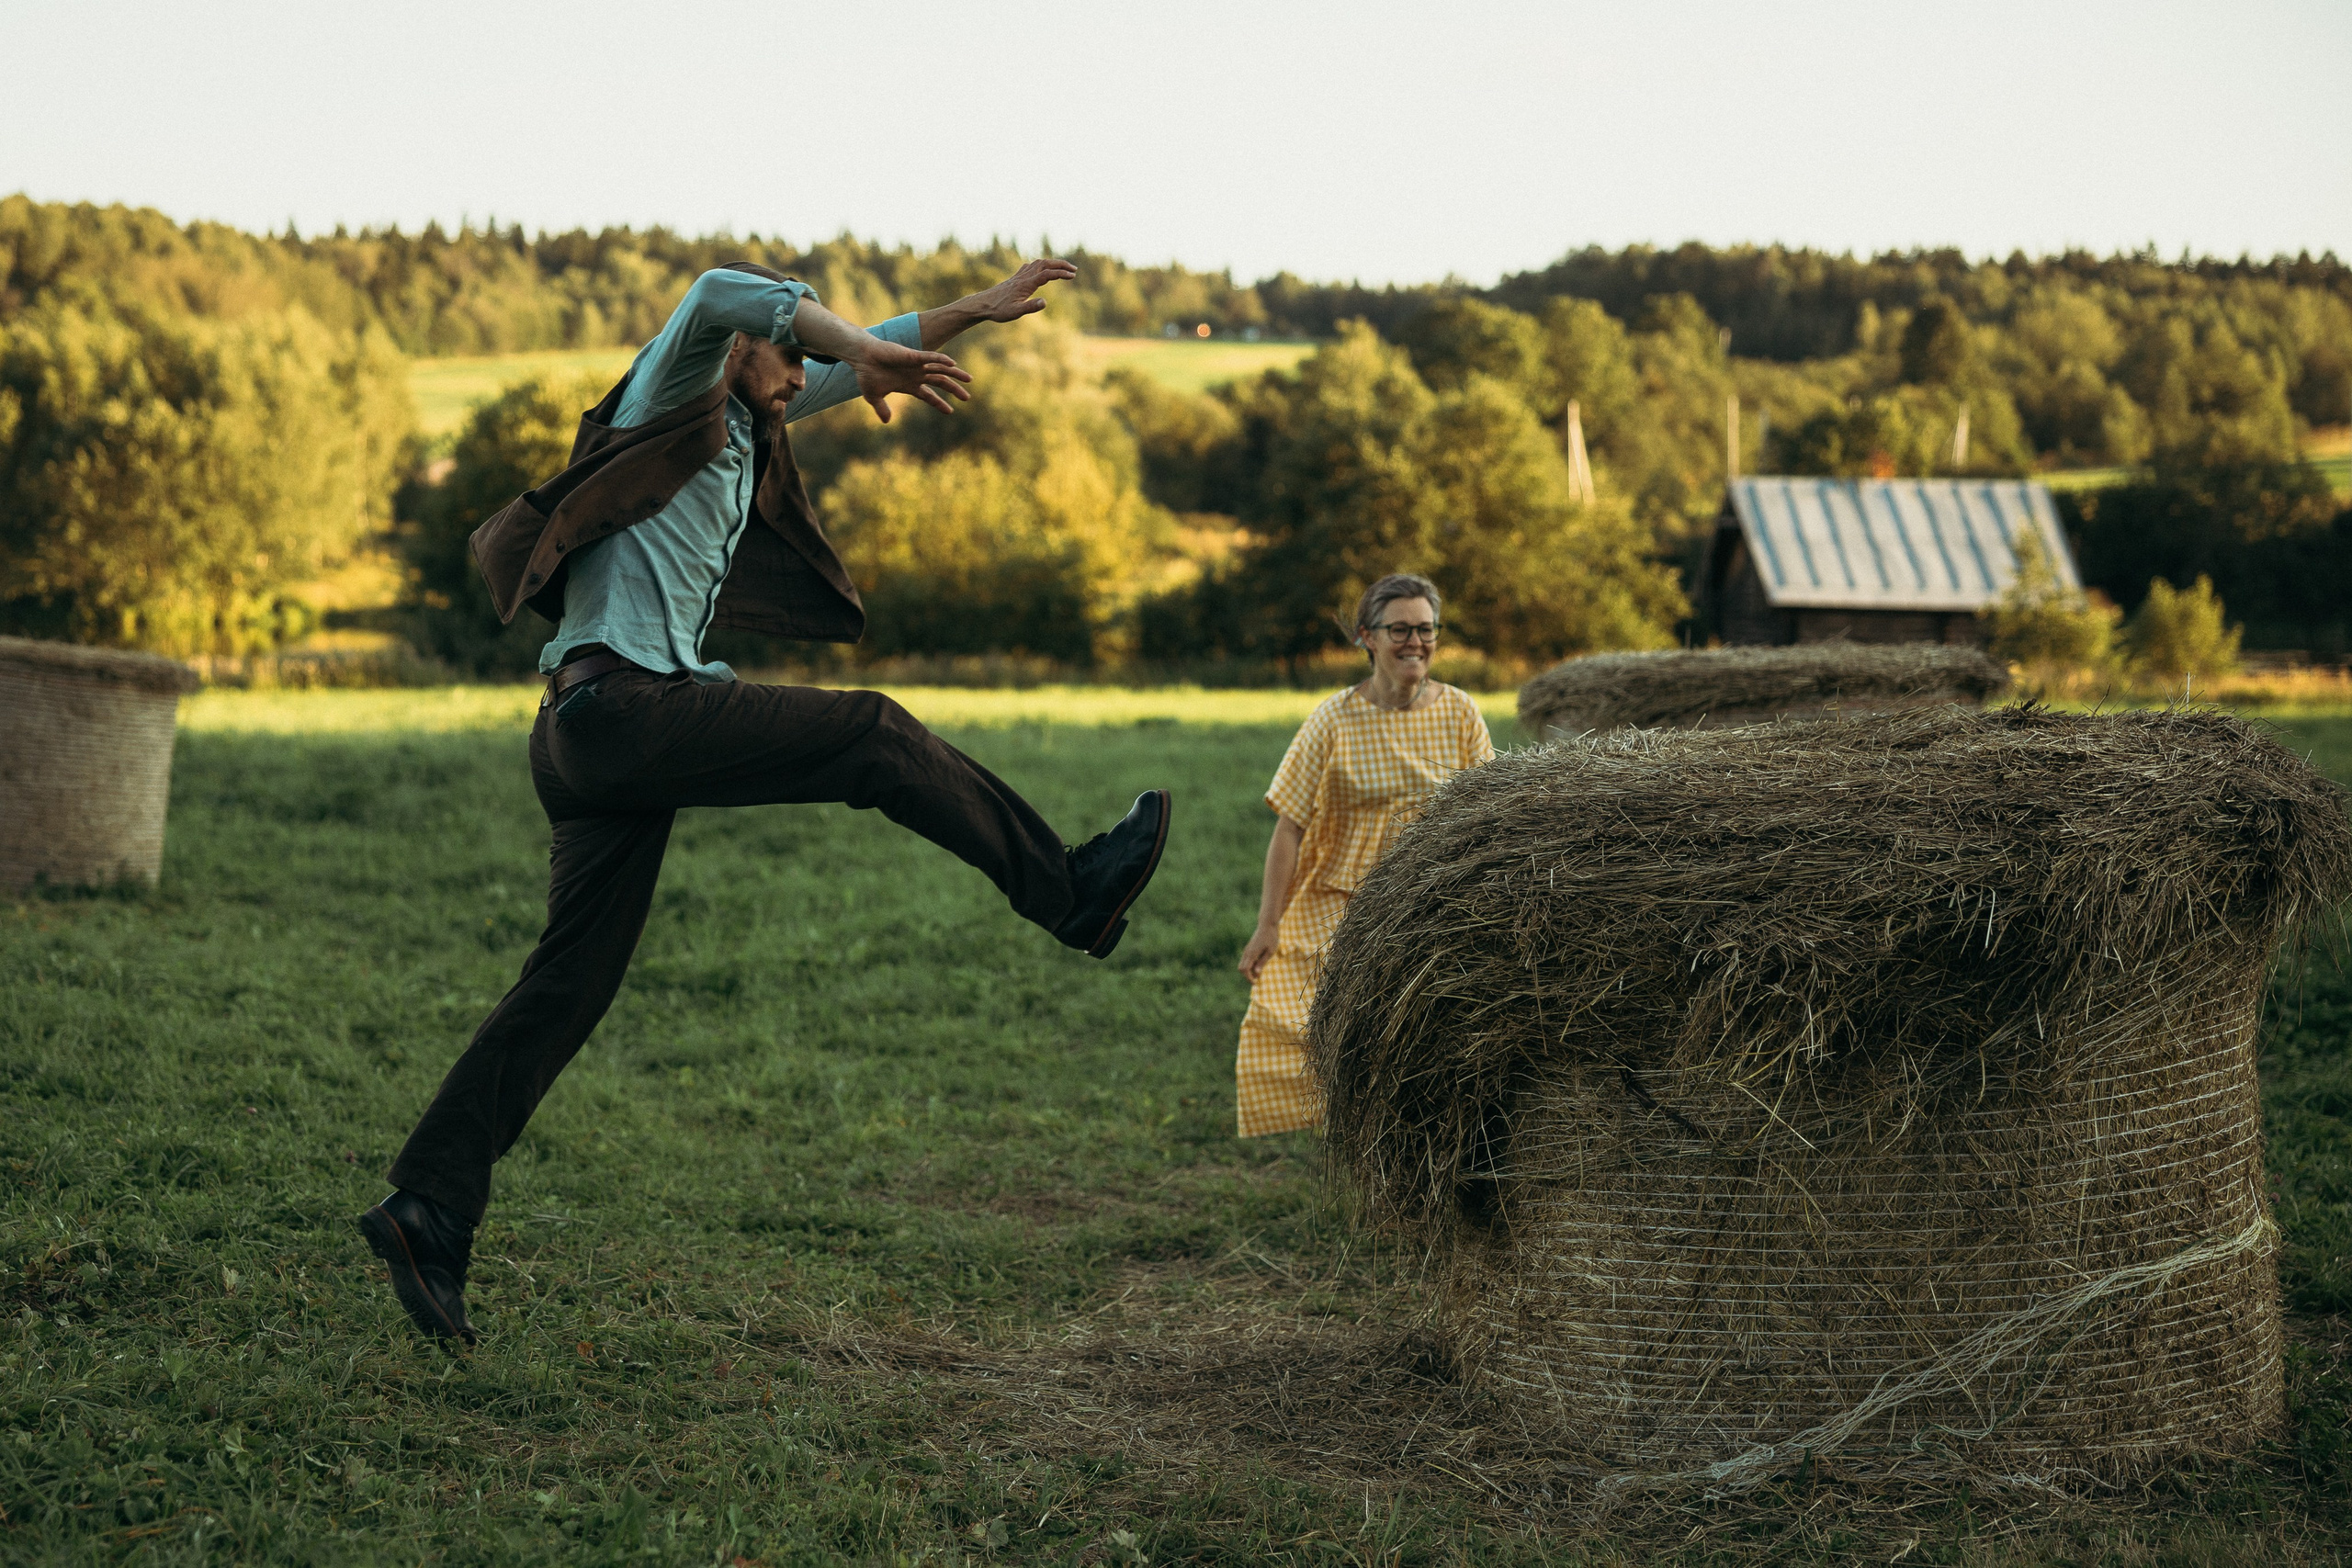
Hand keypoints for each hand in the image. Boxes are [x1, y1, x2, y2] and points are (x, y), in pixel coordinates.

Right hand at [850, 337, 973, 421]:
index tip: (950, 411)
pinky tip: (952, 363)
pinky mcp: (912, 356)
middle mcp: (916, 375)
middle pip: (940, 382)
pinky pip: (930, 358)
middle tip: (967, 398)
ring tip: (970, 380)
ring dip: (955, 374)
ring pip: (940, 369)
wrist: (861, 358)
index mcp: (909, 385)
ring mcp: (916, 365)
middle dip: (954, 390)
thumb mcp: (874, 396)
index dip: (939, 403)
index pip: (928, 395)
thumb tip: (886, 422)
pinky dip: (941, 359)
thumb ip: (881, 409)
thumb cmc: (867, 375)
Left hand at [964, 258, 1077, 323]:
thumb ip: (1030, 307)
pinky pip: (1031, 266)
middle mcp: (1024, 277)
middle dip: (1061, 265)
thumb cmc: (998, 310)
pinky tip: (1042, 269)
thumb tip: (1045, 302)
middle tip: (1074, 270)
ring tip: (1063, 268)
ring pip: (1038, 263)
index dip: (1061, 274)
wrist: (982, 304)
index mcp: (1026, 284)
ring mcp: (1019, 276)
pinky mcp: (1015, 278)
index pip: (1047, 274)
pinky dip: (1041, 265)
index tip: (1073, 276)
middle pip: (1045, 264)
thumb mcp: (1015, 312)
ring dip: (1052, 263)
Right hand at [1238, 923, 1278, 981]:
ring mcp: (1246, 950)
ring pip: (1242, 964)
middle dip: (1247, 976)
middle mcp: (1247, 952)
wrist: (1267, 925)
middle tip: (1258, 978)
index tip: (1256, 982)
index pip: (1245, 970)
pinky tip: (1258, 964)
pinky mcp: (1248, 948)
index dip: (1249, 978)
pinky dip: (1250, 965)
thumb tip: (1256, 973)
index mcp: (1252, 954)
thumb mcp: (1270, 951)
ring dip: (1249, 970)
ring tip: (1260, 970)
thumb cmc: (1271, 938)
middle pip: (1241, 968)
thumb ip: (1262, 962)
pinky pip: (1245, 960)